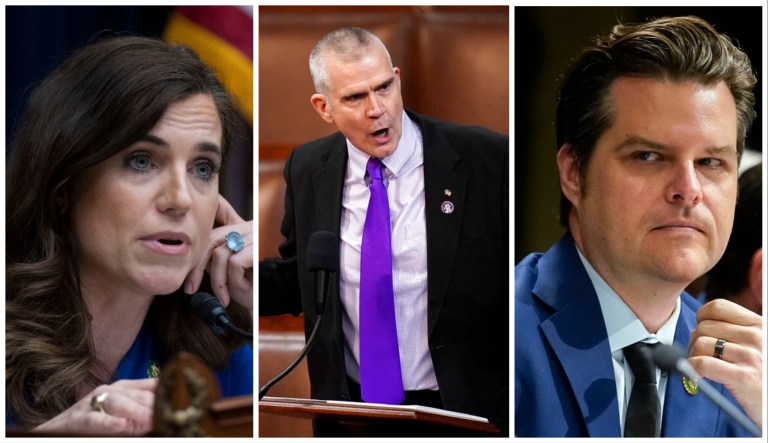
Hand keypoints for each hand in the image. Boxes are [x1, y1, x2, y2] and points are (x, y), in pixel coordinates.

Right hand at [35, 378, 156, 435]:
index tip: (182, 399)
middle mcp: (110, 390)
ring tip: (148, 421)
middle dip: (152, 405)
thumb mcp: (122, 411)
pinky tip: (121, 426)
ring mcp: (94, 403)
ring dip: (135, 412)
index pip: (149, 385)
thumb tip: (168, 412)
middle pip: (137, 394)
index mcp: (123, 387)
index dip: (165, 392)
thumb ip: (142, 408)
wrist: (57, 430)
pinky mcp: (80, 418)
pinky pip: (96, 419)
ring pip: (118, 402)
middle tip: (166, 417)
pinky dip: (109, 422)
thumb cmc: (95, 421)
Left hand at [184, 195, 252, 309]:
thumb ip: (215, 261)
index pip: (211, 236)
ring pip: (220, 254)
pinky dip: (234, 280)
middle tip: (191, 290)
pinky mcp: (258, 248)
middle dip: (197, 267)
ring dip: (218, 281)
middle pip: (212, 240)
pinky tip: (243, 289)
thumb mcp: (230, 273)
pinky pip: (234, 263)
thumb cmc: (257, 288)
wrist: (280, 296)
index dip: (196, 260)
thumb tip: (194, 260)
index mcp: (241, 230)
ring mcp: (254, 236)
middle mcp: (248, 228)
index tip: (189, 283)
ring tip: (225, 297)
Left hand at [688, 299, 762, 428]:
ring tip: (702, 367)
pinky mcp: (744, 377)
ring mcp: (751, 356)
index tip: (702, 330)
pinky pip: (703, 364)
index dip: (702, 317)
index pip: (718, 306)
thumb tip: (698, 327)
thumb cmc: (764, 377)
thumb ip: (736, 332)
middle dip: (695, 341)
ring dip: (694, 356)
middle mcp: (757, 337)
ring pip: (701, 343)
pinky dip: (694, 369)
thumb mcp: (759, 345)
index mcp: (760, 325)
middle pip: (704, 326)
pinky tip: (699, 376)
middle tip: (700, 355)